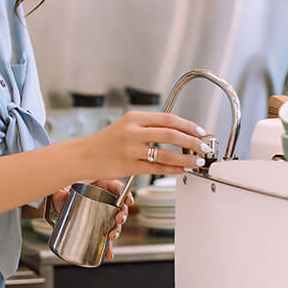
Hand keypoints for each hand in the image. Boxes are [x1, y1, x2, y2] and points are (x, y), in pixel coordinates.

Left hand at [49, 179, 133, 260]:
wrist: (61, 201)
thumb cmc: (65, 188)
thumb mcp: (62, 187)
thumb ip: (60, 191)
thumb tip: (61, 195)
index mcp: (100, 184)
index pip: (116, 187)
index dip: (125, 194)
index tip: (127, 201)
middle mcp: (104, 199)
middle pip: (119, 207)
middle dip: (122, 215)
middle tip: (118, 221)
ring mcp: (102, 212)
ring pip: (114, 222)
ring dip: (116, 230)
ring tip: (111, 236)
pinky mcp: (98, 224)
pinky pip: (105, 234)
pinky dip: (107, 246)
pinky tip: (107, 253)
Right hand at [76, 111, 210, 180]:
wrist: (83, 156)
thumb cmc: (105, 142)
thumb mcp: (125, 126)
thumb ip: (148, 127)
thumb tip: (176, 132)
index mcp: (134, 118)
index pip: (168, 119)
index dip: (188, 125)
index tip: (199, 130)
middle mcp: (133, 132)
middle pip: (171, 134)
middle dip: (192, 141)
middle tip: (204, 146)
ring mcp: (131, 150)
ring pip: (167, 154)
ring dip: (186, 158)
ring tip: (197, 160)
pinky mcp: (130, 166)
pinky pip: (158, 169)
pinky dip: (174, 170)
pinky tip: (182, 169)